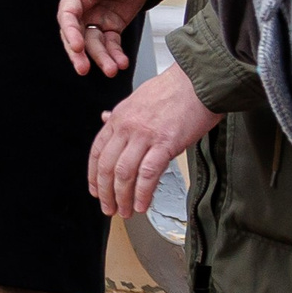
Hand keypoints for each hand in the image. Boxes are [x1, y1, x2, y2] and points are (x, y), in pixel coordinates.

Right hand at [56, 0, 152, 76]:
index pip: (68, 13)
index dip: (70, 30)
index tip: (77, 45)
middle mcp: (83, 7)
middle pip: (75, 33)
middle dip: (78, 53)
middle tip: (83, 68)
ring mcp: (96, 17)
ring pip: (93, 43)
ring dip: (100, 58)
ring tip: (112, 70)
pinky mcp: (112, 25)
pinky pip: (111, 43)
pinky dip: (115, 54)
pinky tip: (122, 63)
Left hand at [89, 65, 217, 215]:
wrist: (198, 81)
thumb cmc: (174, 90)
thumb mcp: (137, 98)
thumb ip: (122, 114)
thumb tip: (106, 118)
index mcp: (118, 118)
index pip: (97, 152)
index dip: (93, 175)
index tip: (95, 190)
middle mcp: (127, 128)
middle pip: (107, 166)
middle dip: (106, 192)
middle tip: (108, 208)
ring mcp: (145, 136)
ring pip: (124, 173)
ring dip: (122, 197)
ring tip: (125, 211)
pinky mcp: (165, 143)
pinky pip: (148, 173)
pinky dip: (142, 192)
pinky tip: (142, 204)